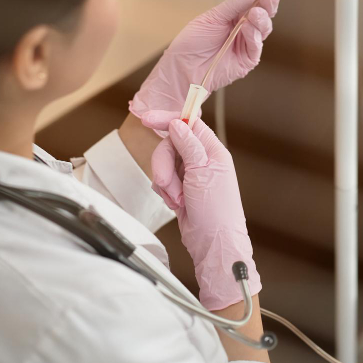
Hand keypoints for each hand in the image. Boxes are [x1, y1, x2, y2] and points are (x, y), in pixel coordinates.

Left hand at [129, 0, 299, 117]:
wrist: (182, 70)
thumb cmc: (192, 43)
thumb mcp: (212, 16)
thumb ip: (237, 3)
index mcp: (236, 7)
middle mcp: (246, 22)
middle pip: (267, 4)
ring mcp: (249, 40)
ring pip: (266, 23)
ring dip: (262, 16)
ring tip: (252, 15)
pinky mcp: (249, 58)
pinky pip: (258, 43)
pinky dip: (254, 34)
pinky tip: (246, 30)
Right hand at [141, 110, 259, 310]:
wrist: (213, 243)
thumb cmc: (216, 212)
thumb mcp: (202, 173)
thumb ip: (189, 146)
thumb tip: (178, 123)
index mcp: (213, 151)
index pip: (189, 124)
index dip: (167, 119)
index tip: (147, 119)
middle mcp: (202, 160)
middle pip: (171, 145)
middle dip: (163, 165)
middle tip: (167, 184)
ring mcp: (191, 175)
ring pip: (164, 164)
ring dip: (166, 183)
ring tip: (178, 199)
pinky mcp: (181, 188)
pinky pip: (163, 181)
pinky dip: (165, 192)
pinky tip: (176, 204)